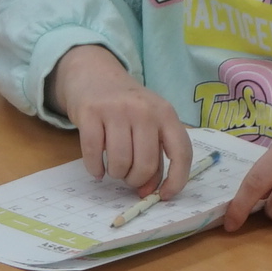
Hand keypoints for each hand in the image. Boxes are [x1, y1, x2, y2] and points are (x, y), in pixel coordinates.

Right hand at [51, 46, 192, 197]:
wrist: (95, 75)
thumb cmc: (126, 108)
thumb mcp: (149, 124)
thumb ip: (154, 156)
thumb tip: (147, 191)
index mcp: (166, 113)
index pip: (181, 152)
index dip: (176, 180)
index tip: (164, 195)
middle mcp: (144, 110)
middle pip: (145, 164)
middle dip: (136, 180)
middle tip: (129, 178)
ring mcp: (116, 109)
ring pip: (120, 162)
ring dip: (116, 175)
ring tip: (114, 169)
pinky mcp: (90, 112)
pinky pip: (93, 154)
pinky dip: (96, 169)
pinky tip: (98, 169)